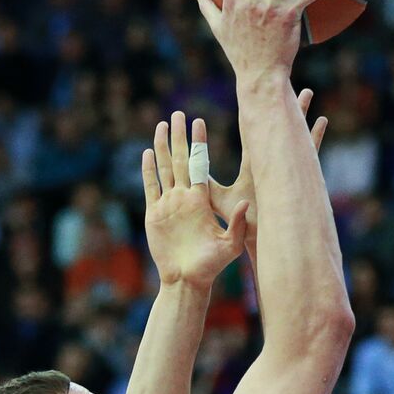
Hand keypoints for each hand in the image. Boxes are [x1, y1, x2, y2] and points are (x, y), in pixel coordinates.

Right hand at [142, 111, 248, 290]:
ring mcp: (168, 205)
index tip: (199, 121)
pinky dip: (148, 171)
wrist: (187, 280)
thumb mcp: (230, 245)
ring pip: (163, 169)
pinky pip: (150, 187)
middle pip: (180, 160)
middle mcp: (184, 198)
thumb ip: (237, 224)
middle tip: (178, 114)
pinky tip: (147, 154)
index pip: (199, 164)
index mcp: (202, 200)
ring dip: (161, 147)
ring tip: (160, 125)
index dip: (198, 143)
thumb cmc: (212, 266)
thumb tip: (246, 204)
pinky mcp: (154, 214)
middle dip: (178, 137)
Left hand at [209, 88, 328, 245]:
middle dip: (277, 106)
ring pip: (293, 135)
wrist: (261, 241)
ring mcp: (285, 169)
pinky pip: (308, 156)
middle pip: (275, 127)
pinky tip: (323, 121)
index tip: (248, 94)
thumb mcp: (218, 200)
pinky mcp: (296, 179)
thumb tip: (187, 165)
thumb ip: (205, 181)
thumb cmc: (239, 222)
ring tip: (305, 91)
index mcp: (253, 165)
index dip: (249, 115)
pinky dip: (315, 138)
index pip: (250, 134)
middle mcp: (271, 162)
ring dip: (299, 114)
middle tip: (280, 80)